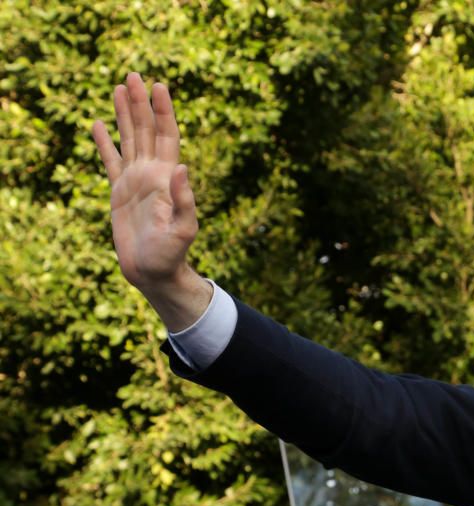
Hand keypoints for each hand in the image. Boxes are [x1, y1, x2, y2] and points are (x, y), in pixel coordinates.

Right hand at [92, 73, 210, 329]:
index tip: (159, 86)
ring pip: (129, 139)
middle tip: (135, 74)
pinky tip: (97, 124)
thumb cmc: (171, 254)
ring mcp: (136, 181)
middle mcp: (153, 174)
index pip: (167, 136)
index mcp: (168, 178)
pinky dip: (104, 142)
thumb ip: (184, 200)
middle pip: (147, 130)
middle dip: (141, 103)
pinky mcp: (119, 192)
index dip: (163, 111)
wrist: (153, 272)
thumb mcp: (183, 229)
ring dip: (124, 115)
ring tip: (119, 88)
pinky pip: (110, 161)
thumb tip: (182, 168)